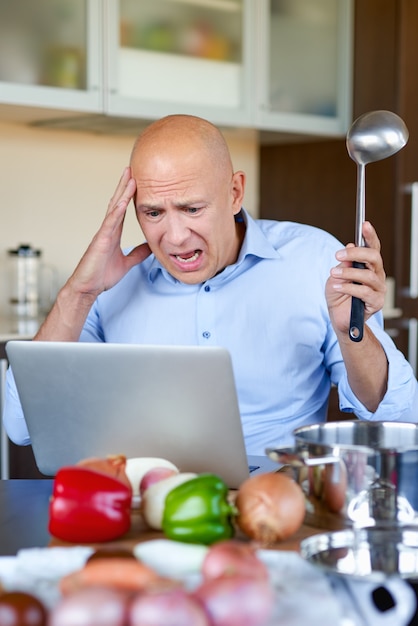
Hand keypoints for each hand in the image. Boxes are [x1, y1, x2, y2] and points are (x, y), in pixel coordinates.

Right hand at [68, 167, 150, 298]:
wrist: (88, 288)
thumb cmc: (102, 276)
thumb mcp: (127, 263)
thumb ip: (138, 254)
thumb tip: (150, 247)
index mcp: (113, 233)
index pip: (122, 209)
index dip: (129, 195)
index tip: (136, 180)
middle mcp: (108, 229)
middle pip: (117, 202)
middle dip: (124, 186)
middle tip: (132, 168)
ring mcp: (103, 233)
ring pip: (114, 208)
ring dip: (122, 192)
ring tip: (130, 176)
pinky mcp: (100, 241)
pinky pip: (110, 223)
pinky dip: (117, 211)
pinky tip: (123, 200)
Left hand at [326, 221, 385, 334]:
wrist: (338, 317)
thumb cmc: (338, 295)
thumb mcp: (335, 275)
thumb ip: (344, 263)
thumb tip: (350, 245)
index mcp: (368, 266)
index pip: (372, 247)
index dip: (370, 235)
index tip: (364, 224)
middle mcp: (376, 275)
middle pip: (374, 257)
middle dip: (356, 253)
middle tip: (338, 255)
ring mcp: (378, 289)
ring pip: (368, 275)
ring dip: (348, 273)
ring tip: (333, 274)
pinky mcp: (376, 302)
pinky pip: (364, 292)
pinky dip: (347, 287)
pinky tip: (336, 286)